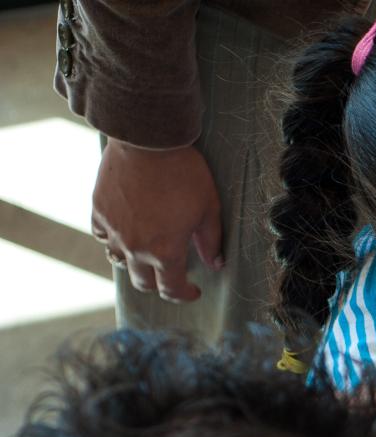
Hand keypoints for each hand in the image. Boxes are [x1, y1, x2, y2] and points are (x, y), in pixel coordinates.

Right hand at [91, 142, 223, 301]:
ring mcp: (114, 230)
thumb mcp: (208, 209)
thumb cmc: (184, 174)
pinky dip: (112, 238)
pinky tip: (124, 231)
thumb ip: (211, 241)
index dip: (185, 294)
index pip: (172, 289)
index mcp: (165, 252)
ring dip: (132, 263)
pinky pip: (102, 235)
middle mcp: (136, 247)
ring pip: (117, 260)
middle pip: (143, 282)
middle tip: (170, 275)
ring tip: (145, 255)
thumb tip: (215, 264)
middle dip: (158, 283)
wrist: (147, 142)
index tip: (193, 291)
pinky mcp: (99, 210)